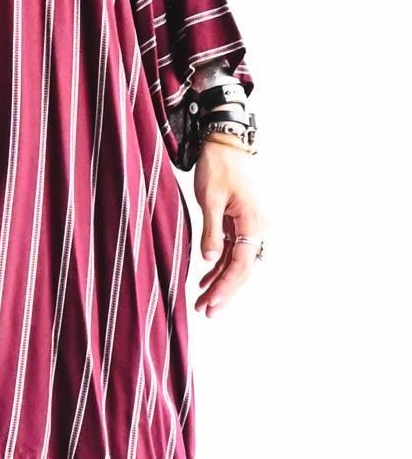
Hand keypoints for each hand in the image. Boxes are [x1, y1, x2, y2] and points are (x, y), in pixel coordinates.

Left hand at [191, 139, 264, 315]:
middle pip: (241, 269)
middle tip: (206, 313)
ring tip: (202, 303)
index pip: (240, 264)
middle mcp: (255, 228)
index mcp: (252, 223)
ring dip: (220, 284)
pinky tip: (206, 282)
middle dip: (224, 293)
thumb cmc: (219, 167)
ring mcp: (248, 227)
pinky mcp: (238, 224)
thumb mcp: (210, 198)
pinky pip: (231, 252)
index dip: (225, 287)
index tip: (211, 303)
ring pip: (235, 264)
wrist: (225, 145)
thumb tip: (210, 260)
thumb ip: (211, 231)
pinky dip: (218, 268)